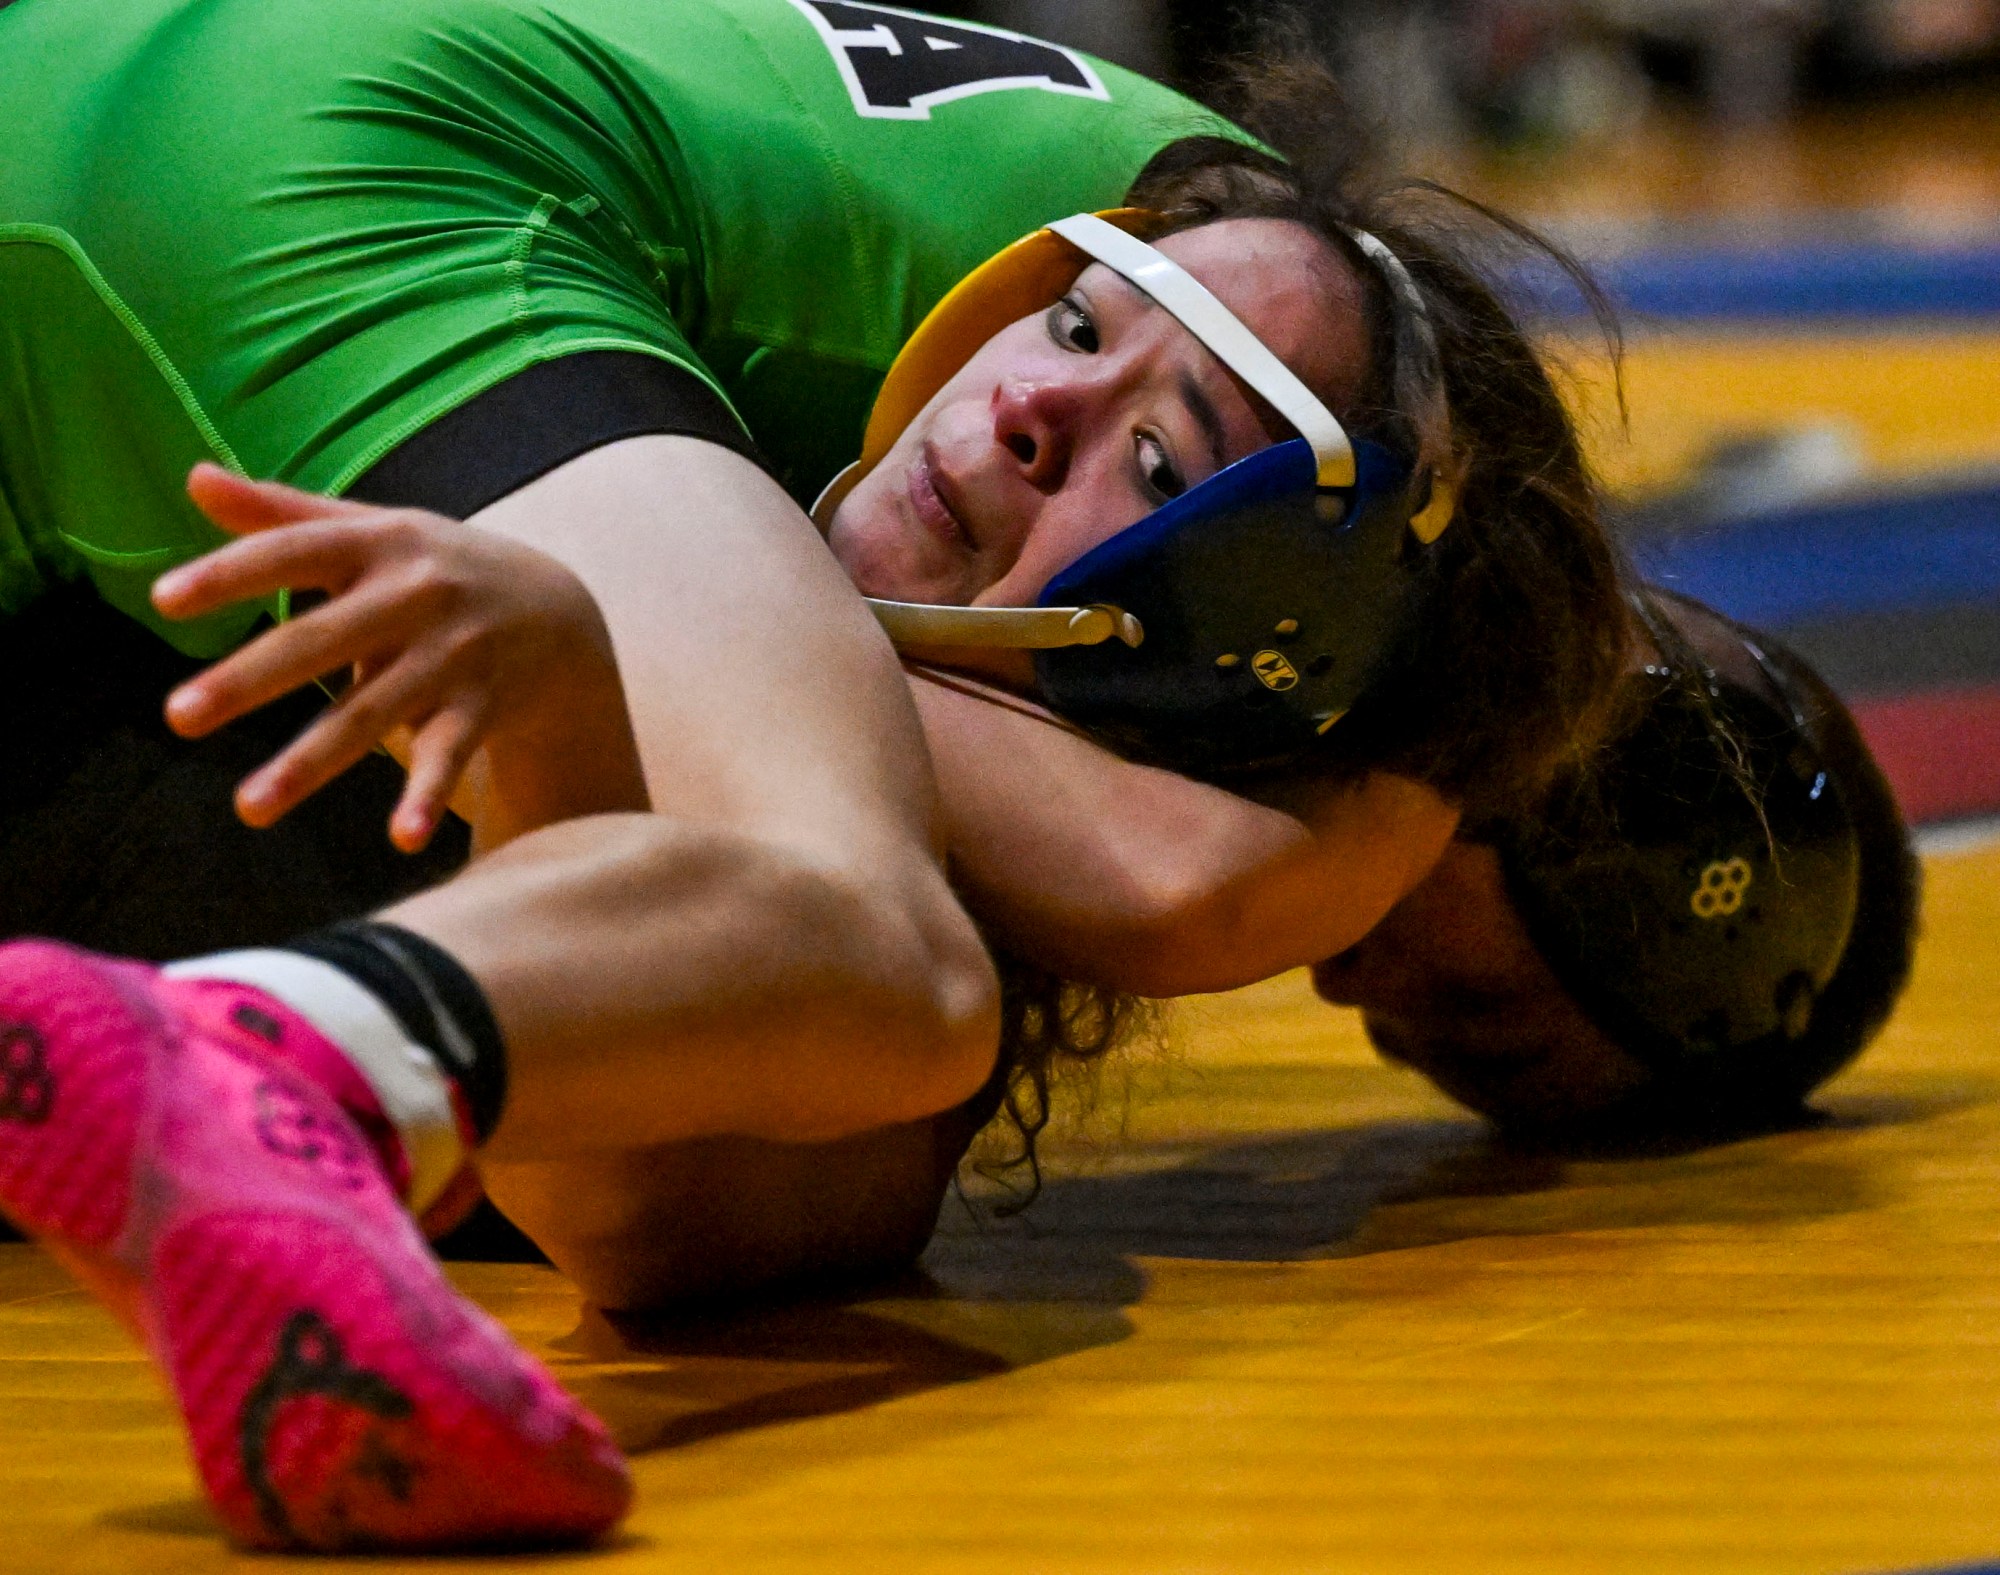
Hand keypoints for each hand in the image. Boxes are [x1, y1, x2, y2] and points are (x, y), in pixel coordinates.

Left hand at [156, 463, 640, 851]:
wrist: (558, 610)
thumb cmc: (437, 567)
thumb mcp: (374, 529)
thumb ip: (284, 513)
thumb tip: (194, 476)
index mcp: (380, 544)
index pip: (295, 553)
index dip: (232, 575)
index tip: (163, 599)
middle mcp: (415, 597)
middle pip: (320, 641)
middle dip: (250, 679)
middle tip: (177, 716)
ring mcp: (450, 656)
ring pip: (370, 714)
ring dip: (310, 762)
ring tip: (249, 807)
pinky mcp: (480, 708)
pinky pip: (449, 756)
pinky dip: (426, 796)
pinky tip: (400, 838)